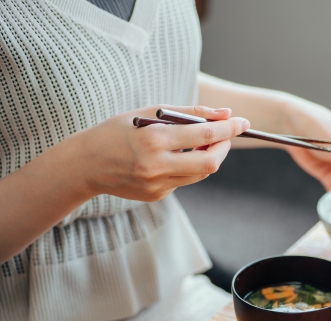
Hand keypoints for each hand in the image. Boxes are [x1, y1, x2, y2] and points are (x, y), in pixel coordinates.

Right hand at [70, 105, 249, 201]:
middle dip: (224, 147)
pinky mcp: (157, 196)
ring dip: (208, 157)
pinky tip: (174, 157)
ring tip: (201, 142)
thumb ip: (189, 113)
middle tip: (225, 136)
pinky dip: (188, 167)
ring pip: (201, 174)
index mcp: (154, 140)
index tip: (243, 122)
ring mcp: (157, 185)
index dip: (228, 129)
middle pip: (210, 162)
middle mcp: (157, 166)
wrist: (85, 164)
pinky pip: (184, 180)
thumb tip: (224, 113)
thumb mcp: (149, 113)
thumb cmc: (118, 131)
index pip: (204, 134)